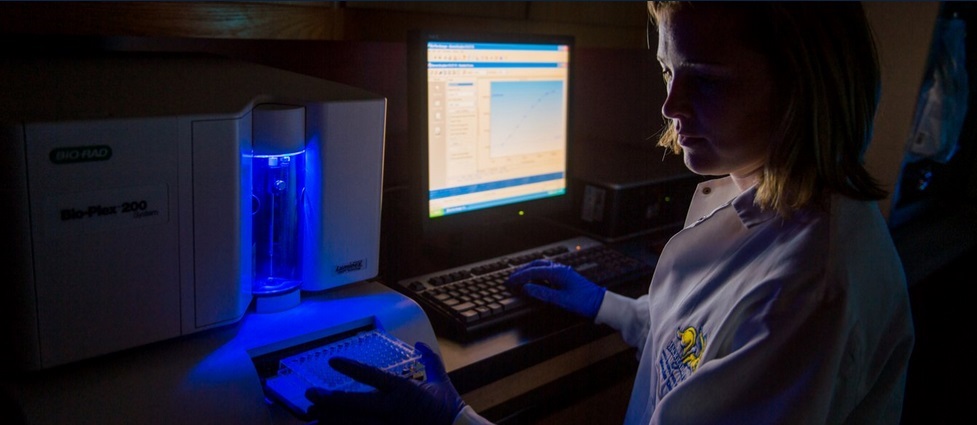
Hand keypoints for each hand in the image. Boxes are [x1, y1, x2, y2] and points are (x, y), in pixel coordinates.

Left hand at [304, 341, 464, 424]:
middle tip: (310, 395)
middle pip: (354, 404)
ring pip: (352, 424)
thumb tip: (419, 344)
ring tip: (313, 415)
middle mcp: (392, 409)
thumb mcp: (441, 380)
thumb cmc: (449, 408)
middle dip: (329, 400)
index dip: (350, 368)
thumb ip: (429, 360)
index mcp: (404, 390)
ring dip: (330, 420)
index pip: (371, 375)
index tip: (332, 361)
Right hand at [505, 259, 606, 318]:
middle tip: (512, 278)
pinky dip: (538, 275)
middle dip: (523, 271)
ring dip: (530, 271)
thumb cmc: (584, 302)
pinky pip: (548, 272)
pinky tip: (536, 281)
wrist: (601, 304)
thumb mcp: (560, 299)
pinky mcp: (566, 278)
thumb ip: (542, 293)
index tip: (510, 281)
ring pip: (543, 267)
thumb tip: (526, 288)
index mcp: (558, 272)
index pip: (533, 271)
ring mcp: (564, 273)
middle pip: (537, 265)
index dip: (520, 276)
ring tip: (521, 278)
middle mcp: (560, 269)